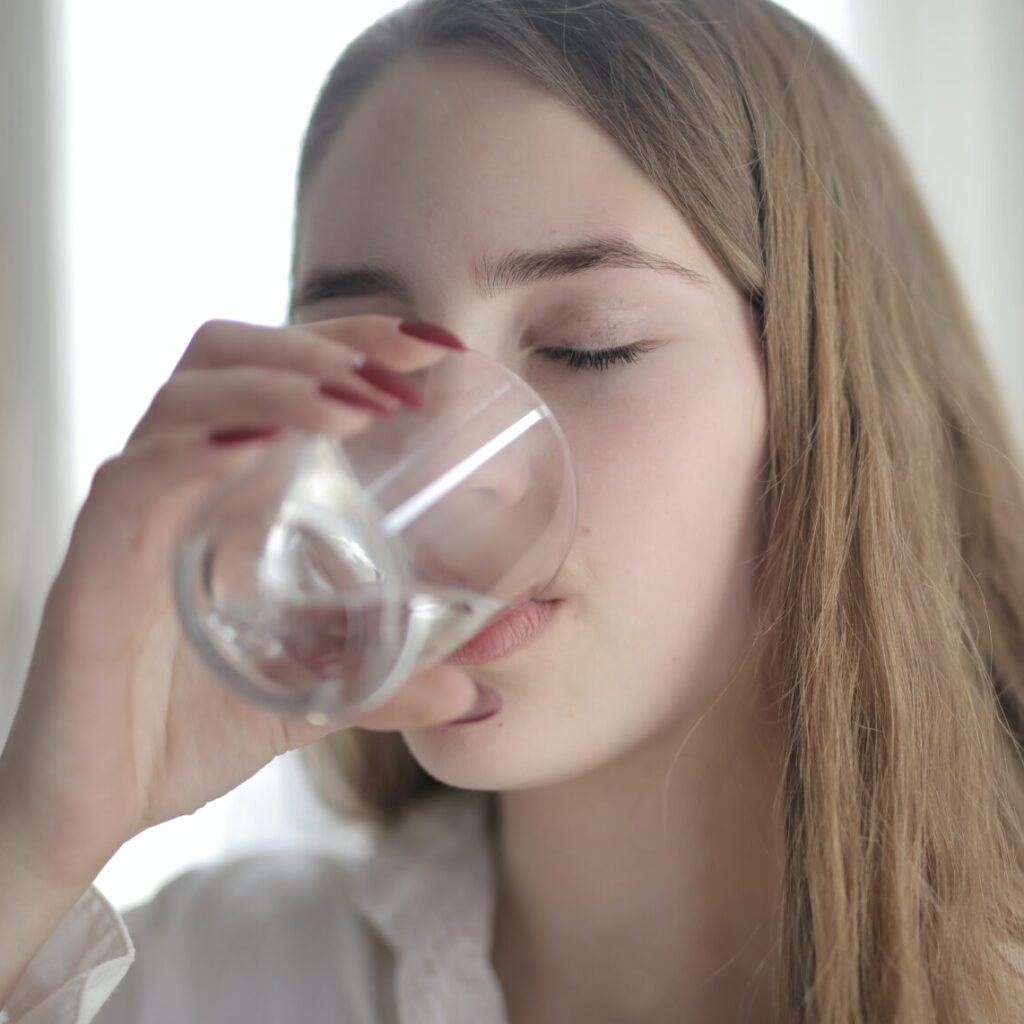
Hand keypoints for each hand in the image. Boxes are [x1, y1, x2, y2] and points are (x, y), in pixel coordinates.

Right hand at [0, 316, 480, 889]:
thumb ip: (386, 688)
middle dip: (322, 345)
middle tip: (403, 370)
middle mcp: (179, 483)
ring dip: (277, 385)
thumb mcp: (310, 700)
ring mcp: (134, 514)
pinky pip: (139, 480)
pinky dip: (198, 450)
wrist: (92, 809)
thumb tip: (475, 694)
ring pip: (188, 398)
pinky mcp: (94, 564)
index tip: (436, 346)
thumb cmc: (184, 735)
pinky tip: (259, 449)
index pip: (280, 374)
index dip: (352, 342)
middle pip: (231, 355)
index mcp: (227, 494)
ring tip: (355, 405)